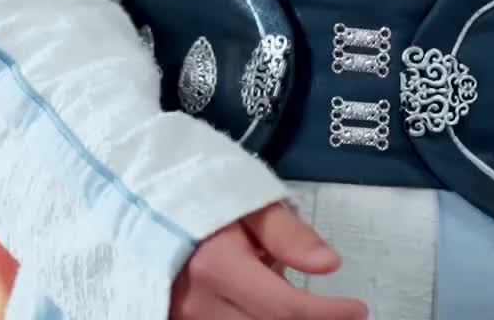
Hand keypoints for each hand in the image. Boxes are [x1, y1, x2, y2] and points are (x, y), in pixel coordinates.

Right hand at [170, 201, 368, 318]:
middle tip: (340, 314)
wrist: (134, 195)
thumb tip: (329, 263)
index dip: (329, 314)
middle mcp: (198, 306)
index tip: (358, 309)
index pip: (285, 309)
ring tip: (300, 302)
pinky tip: (265, 305)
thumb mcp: (246, 196)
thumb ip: (287, 233)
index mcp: (217, 268)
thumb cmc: (195, 188)